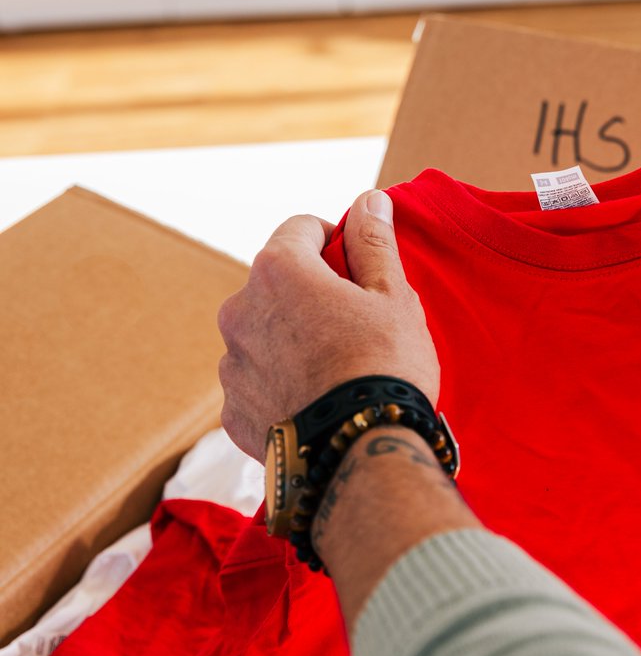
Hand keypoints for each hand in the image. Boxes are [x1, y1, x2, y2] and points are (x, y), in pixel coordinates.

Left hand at [217, 190, 439, 461]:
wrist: (359, 455)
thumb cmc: (384, 367)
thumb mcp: (393, 296)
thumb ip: (373, 242)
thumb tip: (368, 199)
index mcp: (278, 271)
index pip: (301, 229)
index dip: (334, 241)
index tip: (358, 269)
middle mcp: (240, 310)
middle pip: (277, 283)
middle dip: (311, 294)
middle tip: (356, 325)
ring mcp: (232, 365)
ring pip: (264, 334)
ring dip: (292, 340)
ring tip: (337, 371)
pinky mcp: (232, 412)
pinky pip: (257, 383)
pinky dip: (281, 385)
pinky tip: (318, 402)